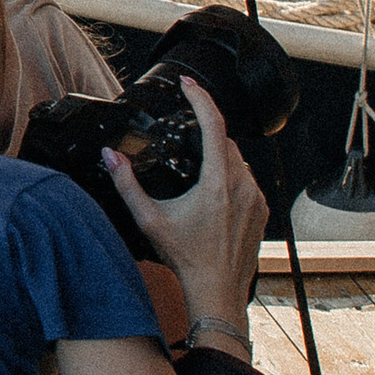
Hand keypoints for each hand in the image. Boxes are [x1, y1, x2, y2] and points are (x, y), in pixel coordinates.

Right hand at [104, 77, 264, 334]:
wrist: (217, 290)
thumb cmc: (187, 258)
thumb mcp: (150, 219)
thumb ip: (127, 184)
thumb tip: (111, 156)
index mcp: (217, 183)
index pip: (214, 124)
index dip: (201, 98)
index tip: (189, 84)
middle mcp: (242, 185)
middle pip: (227, 140)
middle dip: (207, 129)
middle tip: (186, 128)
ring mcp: (256, 198)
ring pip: (239, 159)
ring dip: (220, 154)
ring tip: (197, 161)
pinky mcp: (262, 210)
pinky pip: (247, 179)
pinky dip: (231, 175)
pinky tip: (214, 190)